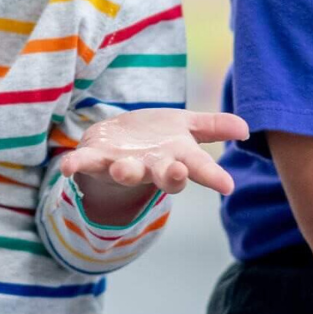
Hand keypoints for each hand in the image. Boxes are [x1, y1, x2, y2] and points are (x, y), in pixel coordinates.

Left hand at [56, 109, 249, 195]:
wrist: (114, 146)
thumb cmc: (155, 139)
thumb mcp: (186, 128)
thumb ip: (214, 127)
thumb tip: (246, 128)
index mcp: (174, 158)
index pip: (198, 168)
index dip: (213, 177)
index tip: (228, 186)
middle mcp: (150, 167)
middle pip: (164, 175)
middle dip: (170, 176)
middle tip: (177, 173)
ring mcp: (122, 164)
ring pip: (126, 171)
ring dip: (125, 171)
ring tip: (122, 169)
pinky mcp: (95, 158)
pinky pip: (84, 164)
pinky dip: (75, 165)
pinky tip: (66, 167)